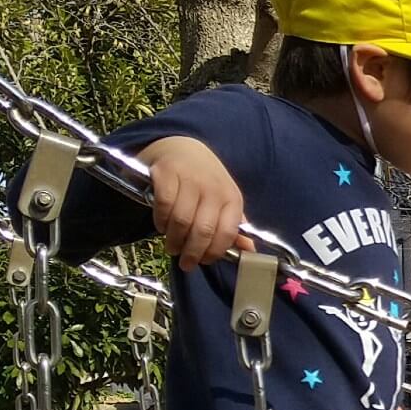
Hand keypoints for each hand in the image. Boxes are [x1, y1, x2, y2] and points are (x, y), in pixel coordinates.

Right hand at [140, 137, 255, 270]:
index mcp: (232, 198)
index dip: (215, 252)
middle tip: (185, 263)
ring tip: (172, 247)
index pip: (227, 233)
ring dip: (174, 240)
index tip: (204, 262)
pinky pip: (164, 205)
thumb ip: (234, 227)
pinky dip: (161, 221)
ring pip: (182, 221)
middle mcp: (213, 188)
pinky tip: (161, 226)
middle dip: (193, 252)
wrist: (182, 146)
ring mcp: (190, 179)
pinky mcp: (166, 173)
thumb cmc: (205, 180)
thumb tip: (250, 252)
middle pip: (203, 230)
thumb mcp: (224, 200)